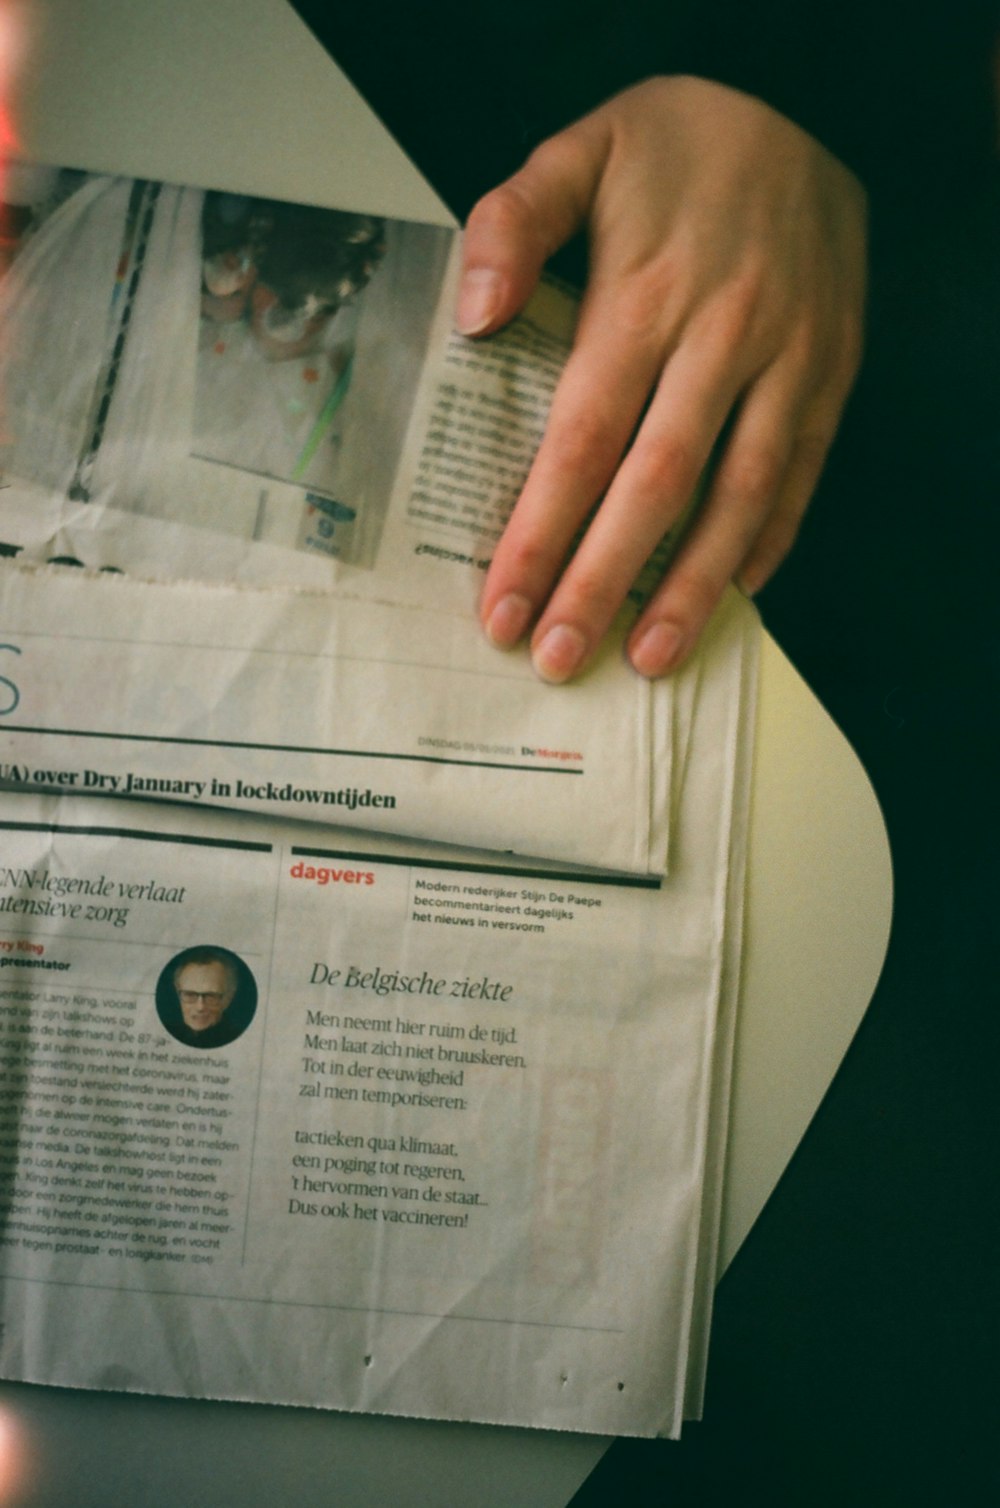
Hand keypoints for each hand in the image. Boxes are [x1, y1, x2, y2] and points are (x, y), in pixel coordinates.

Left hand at [458, 77, 866, 679]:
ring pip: (740, 495)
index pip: (582, 440)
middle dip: (603, 582)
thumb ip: (514, 221)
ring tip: (647, 659)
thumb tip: (474, 314)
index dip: (540, 533)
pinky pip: (803, 472)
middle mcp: (723, 338)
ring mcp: (788, 361)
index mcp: (647, 295)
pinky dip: (771, 540)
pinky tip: (735, 596)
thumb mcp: (583, 148)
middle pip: (655, 486)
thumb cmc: (676, 146)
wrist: (805, 109)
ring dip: (693, 587)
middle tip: (559, 658)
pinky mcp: (832, 372)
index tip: (502, 608)